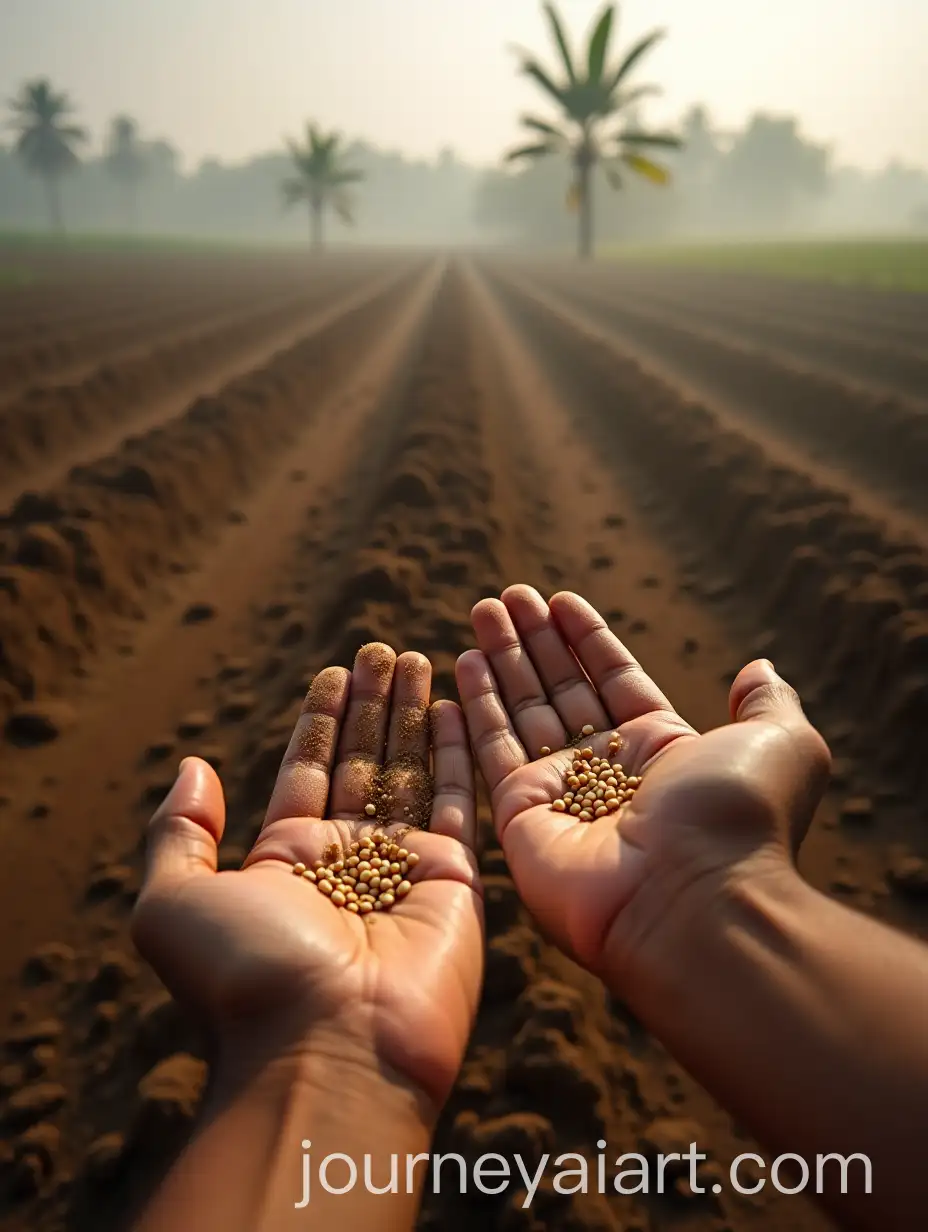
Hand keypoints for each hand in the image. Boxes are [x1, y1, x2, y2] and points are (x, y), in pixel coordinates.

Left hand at [131, 643, 481, 1111]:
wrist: (329, 1050)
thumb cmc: (247, 980)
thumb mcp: (174, 903)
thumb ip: (178, 833)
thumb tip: (193, 767)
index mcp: (286, 861)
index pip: (307, 770)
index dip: (321, 719)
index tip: (335, 671)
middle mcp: (347, 862)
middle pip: (363, 761)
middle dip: (373, 705)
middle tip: (383, 648)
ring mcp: (404, 869)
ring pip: (411, 772)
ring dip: (413, 714)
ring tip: (419, 658)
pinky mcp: (453, 879)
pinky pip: (458, 802)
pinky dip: (456, 753)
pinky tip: (454, 707)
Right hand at [455, 586, 829, 997]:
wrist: (692, 901)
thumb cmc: (736, 819)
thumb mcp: (782, 744)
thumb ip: (767, 702)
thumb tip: (758, 667)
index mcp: (663, 751)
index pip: (615, 680)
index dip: (587, 639)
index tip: (560, 600)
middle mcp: (609, 771)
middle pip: (563, 689)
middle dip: (535, 640)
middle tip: (508, 595)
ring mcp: (561, 793)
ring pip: (524, 710)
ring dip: (502, 658)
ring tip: (483, 607)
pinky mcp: (520, 814)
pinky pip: (492, 748)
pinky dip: (478, 704)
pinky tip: (464, 659)